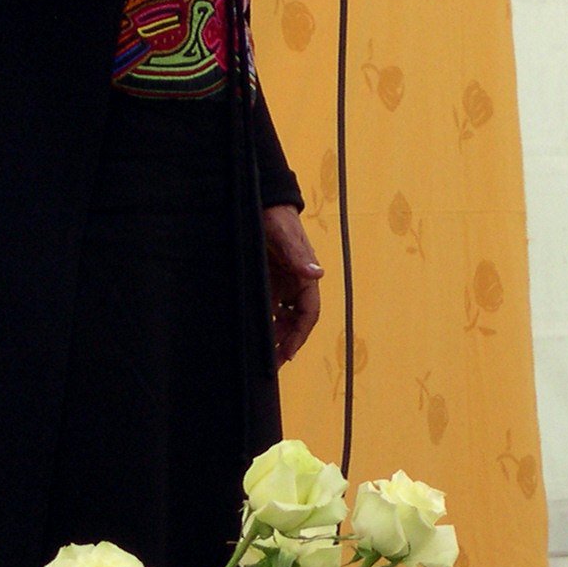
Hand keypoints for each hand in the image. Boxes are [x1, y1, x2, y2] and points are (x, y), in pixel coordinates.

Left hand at [262, 204, 323, 364]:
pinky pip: (265, 307)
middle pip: (295, 321)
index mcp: (305, 276)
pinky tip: (250, 334)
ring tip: (260, 356)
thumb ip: (298, 255)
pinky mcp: (264, 281)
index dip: (300, 335)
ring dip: (273, 336)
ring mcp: (279, 284)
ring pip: (280, 318)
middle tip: (270, 365)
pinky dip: (262, 322)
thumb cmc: (275, 216)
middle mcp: (294, 284)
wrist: (260, 201)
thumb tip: (317, 273)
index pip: (309, 312)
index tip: (287, 353)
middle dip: (285, 343)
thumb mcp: (285, 235)